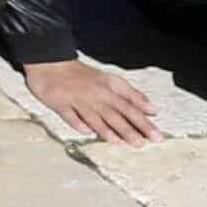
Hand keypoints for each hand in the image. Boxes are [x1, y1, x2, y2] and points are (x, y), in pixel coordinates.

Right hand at [24, 59, 163, 149]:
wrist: (50, 64)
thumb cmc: (82, 75)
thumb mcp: (111, 80)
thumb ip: (132, 95)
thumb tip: (152, 109)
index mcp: (108, 89)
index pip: (130, 108)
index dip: (144, 122)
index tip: (156, 136)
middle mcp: (95, 96)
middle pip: (114, 115)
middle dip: (128, 129)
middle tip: (141, 143)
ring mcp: (77, 100)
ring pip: (94, 117)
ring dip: (107, 130)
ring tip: (120, 142)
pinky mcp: (60, 103)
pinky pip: (70, 115)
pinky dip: (78, 123)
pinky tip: (86, 132)